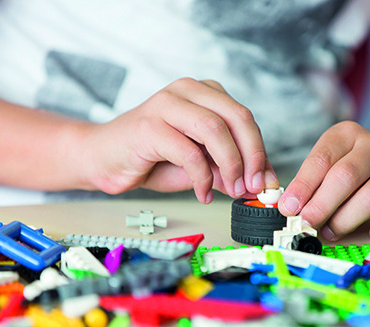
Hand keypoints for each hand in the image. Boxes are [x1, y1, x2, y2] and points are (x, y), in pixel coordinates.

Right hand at [79, 78, 278, 202]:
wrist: (102, 160)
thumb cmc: (150, 159)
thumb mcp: (199, 166)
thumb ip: (227, 170)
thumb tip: (259, 185)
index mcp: (203, 93)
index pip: (243, 117)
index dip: (260, 151)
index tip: (267, 181)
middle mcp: (186, 91)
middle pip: (236, 117)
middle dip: (253, 156)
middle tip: (255, 186)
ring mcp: (166, 104)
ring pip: (215, 130)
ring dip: (231, 165)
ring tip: (233, 190)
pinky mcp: (148, 125)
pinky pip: (189, 151)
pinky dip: (202, 177)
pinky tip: (203, 192)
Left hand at [277, 121, 369, 240]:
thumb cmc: (361, 171)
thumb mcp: (334, 164)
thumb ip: (314, 185)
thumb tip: (291, 211)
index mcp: (347, 135)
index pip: (321, 159)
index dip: (302, 186)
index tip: (288, 208)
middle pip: (344, 176)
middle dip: (321, 205)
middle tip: (306, 224)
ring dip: (345, 220)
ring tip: (330, 232)